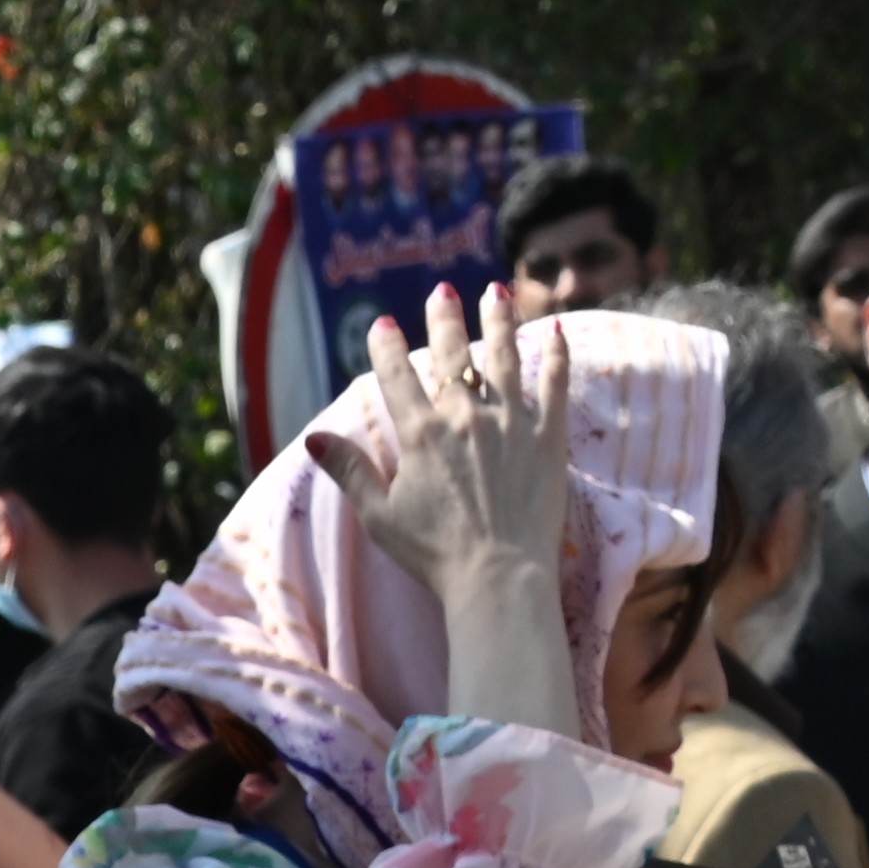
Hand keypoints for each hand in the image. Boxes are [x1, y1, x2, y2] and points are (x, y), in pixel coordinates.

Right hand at [301, 283, 583, 733]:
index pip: (397, 377)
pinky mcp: (549, 437)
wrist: (498, 576)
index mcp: (420, 435)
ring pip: (504, 357)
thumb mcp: (378, 515)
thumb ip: (350, 470)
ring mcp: (512, 423)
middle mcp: (465, 418)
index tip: (383, 325)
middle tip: (443, 291)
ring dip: (500, 320)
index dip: (387, 347)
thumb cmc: (433, 552)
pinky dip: (555, 355)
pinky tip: (555, 332)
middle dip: (445, 318)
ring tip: (497, 291)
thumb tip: (313, 438)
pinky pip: (556, 384)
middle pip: (453, 355)